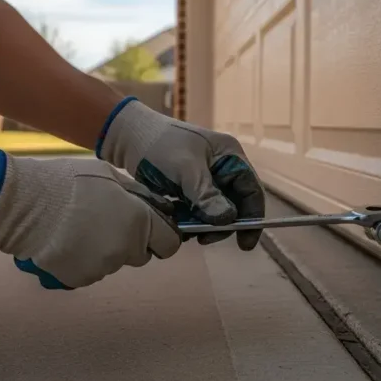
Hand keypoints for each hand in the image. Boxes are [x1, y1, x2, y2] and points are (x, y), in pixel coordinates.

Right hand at [0, 151, 181, 288]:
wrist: (27, 205)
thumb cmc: (71, 182)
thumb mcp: (112, 176)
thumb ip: (139, 197)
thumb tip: (157, 207)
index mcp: (140, 222)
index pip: (169, 243)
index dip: (162, 236)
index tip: (151, 229)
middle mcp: (126, 250)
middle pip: (141, 255)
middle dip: (132, 243)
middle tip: (108, 224)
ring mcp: (103, 268)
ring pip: (114, 263)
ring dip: (106, 250)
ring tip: (81, 230)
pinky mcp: (80, 279)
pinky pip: (91, 271)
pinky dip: (84, 261)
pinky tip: (69, 243)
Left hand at [95, 97, 265, 249]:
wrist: (128, 137)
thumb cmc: (160, 144)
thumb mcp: (186, 169)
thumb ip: (206, 195)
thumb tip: (227, 220)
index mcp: (229, 156)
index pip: (251, 190)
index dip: (252, 217)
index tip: (244, 243)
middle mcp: (222, 167)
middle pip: (234, 204)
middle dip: (222, 224)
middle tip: (204, 238)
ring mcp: (205, 178)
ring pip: (214, 210)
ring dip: (204, 224)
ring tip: (187, 232)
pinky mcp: (188, 187)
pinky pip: (197, 210)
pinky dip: (191, 220)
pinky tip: (179, 226)